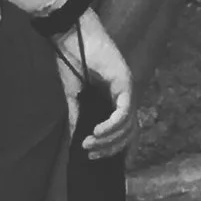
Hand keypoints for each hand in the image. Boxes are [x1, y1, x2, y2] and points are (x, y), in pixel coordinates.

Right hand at [73, 11, 134, 156]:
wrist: (71, 36)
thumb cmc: (72, 60)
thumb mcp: (74, 96)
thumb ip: (77, 117)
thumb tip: (75, 140)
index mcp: (114, 98)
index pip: (126, 129)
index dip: (121, 148)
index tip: (107, 164)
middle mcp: (125, 94)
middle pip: (129, 131)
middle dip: (111, 148)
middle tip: (91, 155)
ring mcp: (128, 88)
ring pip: (128, 124)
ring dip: (108, 139)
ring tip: (89, 143)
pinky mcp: (125, 81)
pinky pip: (124, 111)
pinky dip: (111, 125)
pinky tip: (96, 131)